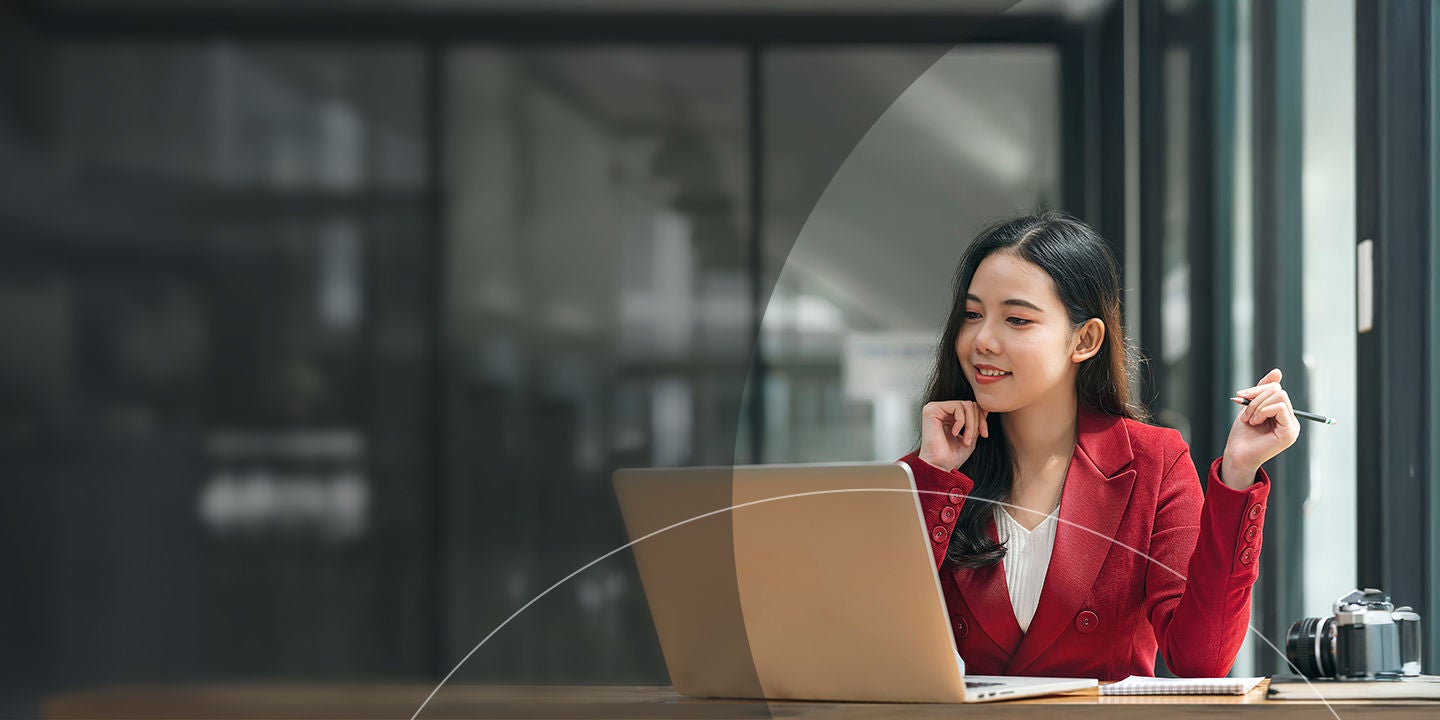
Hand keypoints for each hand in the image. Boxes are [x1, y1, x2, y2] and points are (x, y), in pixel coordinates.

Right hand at [918, 400, 989, 471]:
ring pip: (965, 405)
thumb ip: (976, 421)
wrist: (939, 466)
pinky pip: (957, 407)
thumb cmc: (952, 456)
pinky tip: (954, 433)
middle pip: (969, 405)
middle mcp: (941, 410)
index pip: (971, 407)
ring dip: (970, 424)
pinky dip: (961, 421)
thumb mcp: (971, 436)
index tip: (985, 434)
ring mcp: (935, 408)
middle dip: (977, 422)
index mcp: (948, 416)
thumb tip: (985, 409)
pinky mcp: (932, 409)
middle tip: (971, 439)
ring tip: (965, 439)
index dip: (981, 419)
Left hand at [1221, 368, 1299, 488]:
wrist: (1237, 455)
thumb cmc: (1242, 434)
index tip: (1240, 396)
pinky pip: (1279, 407)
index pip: (1276, 389)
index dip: (1257, 389)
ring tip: (1249, 419)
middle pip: (1279, 390)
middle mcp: (1290, 419)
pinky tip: (1255, 422)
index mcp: (1283, 414)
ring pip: (1279, 397)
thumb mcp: (1250, 407)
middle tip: (1244, 412)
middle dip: (1256, 397)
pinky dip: (1263, 411)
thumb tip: (1277, 372)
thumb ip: (1263, 390)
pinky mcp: (1290, 432)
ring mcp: (1292, 426)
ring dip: (1257, 405)